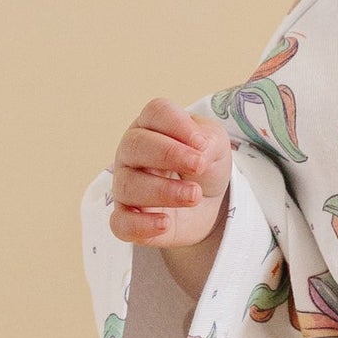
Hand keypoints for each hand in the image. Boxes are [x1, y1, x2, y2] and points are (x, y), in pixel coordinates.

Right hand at [108, 99, 232, 247]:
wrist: (209, 204)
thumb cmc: (205, 165)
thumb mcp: (216, 145)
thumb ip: (209, 140)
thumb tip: (198, 151)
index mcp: (153, 126)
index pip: (156, 113)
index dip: (178, 125)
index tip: (203, 144)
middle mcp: (132, 153)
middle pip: (135, 145)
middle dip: (169, 154)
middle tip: (198, 166)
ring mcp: (126, 186)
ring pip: (129, 186)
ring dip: (164, 191)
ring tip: (194, 196)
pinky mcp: (128, 219)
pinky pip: (121, 223)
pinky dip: (140, 224)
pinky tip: (165, 223)